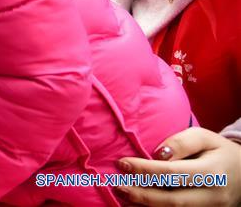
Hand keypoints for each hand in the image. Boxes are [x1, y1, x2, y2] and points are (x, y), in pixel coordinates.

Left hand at [116, 127, 240, 205]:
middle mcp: (213, 195)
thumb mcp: (204, 137)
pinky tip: (139, 204)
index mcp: (212, 172)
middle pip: (172, 200)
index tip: (122, 163)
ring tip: (123, 195)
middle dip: (141, 195)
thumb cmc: (219, 150)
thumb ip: (181, 142)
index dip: (145, 170)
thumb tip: (157, 154)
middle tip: (118, 186)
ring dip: (146, 206)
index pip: (172, 173)